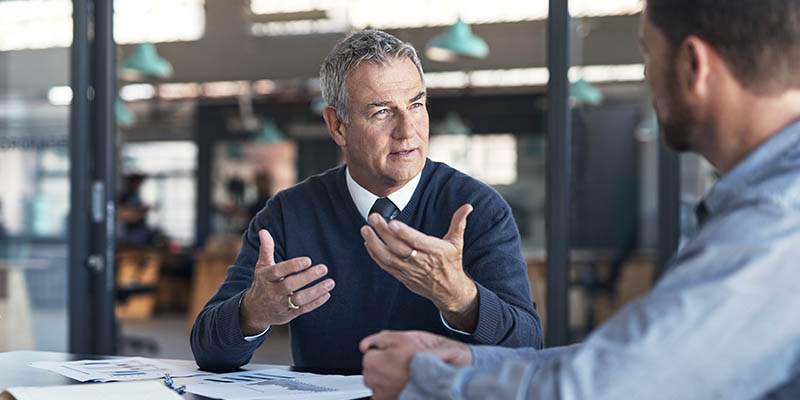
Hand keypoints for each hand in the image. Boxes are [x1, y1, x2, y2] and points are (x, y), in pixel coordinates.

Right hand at [239, 229, 334, 335]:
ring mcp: (280, 304)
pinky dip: (316, 302)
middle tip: (324, 268)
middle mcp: (272, 291)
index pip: (278, 271)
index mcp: (266, 277)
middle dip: (307, 277)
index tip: (308, 260)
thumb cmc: (262, 283)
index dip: (292, 266)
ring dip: (316, 291)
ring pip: (299, 299)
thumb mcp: (262, 267)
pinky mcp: (288, 315)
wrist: (254, 311)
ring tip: (331, 282)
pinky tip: (327, 294)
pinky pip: (303, 309)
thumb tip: (263, 231)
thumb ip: (266, 249)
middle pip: (290, 285)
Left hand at [359, 330, 472, 399]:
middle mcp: (374, 382)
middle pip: (372, 371)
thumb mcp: (406, 337)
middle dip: (385, 366)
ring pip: (379, 385)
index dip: (386, 351)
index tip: (399, 353)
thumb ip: (380, 339)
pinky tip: (408, 386)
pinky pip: (386, 396)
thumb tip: (365, 344)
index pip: (369, 354)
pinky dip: (394, 392)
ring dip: (389, 380)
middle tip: (406, 363)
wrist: (449, 380)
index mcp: (374, 362)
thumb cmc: (429, 359)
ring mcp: (382, 396)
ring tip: (409, 376)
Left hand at [360, 204, 478, 330]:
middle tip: (373, 218)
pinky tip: (368, 243)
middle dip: (384, 233)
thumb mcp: (457, 242)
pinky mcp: (403, 277)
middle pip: (399, 247)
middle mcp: (421, 262)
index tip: (392, 223)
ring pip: (389, 258)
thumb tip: (468, 206)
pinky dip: (376, 255)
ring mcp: (410, 271)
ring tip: (365, 229)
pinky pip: (386, 266)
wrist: (449, 290)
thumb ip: (459, 222)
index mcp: (436, 251)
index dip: (404, 233)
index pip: (417, 241)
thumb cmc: (452, 263)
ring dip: (375, 244)